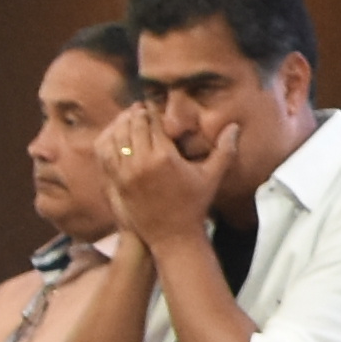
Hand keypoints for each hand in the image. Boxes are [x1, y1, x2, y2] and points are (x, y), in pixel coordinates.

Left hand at [108, 115, 220, 251]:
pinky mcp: (116, 183)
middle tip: (140, 109)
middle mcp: (142, 162)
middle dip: (136, 114)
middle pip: (133, 125)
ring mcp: (125, 173)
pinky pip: (105, 153)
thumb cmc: (194, 206)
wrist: (172, 236)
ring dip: (121, 124)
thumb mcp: (211, 177)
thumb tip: (235, 127)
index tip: (153, 105)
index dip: (151, 110)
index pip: (152, 121)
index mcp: (165, 157)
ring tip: (128, 119)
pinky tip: (115, 137)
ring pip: (116, 136)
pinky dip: (108, 140)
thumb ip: (225, 150)